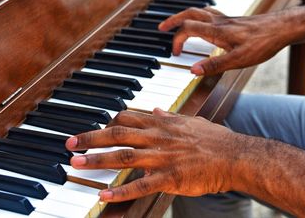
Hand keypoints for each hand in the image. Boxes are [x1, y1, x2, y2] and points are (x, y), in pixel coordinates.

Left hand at [65, 109, 236, 201]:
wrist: (235, 157)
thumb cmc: (214, 139)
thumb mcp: (190, 121)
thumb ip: (170, 116)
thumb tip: (156, 109)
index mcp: (161, 124)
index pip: (127, 118)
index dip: (106, 123)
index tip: (92, 130)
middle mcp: (157, 138)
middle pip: (117, 135)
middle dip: (91, 139)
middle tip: (70, 144)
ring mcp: (162, 158)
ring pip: (123, 157)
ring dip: (98, 160)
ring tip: (77, 164)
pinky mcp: (169, 178)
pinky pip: (141, 185)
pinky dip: (121, 190)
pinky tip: (104, 194)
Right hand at [159, 6, 304, 75]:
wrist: (281, 29)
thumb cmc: (262, 43)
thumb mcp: (237, 60)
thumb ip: (214, 65)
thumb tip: (192, 70)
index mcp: (215, 31)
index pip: (187, 29)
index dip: (177, 40)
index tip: (175, 53)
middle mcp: (218, 22)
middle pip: (189, 14)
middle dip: (173, 20)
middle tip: (162, 27)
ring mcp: (225, 19)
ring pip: (199, 11)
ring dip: (184, 15)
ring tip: (177, 22)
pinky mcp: (232, 20)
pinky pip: (210, 12)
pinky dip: (200, 15)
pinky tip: (203, 22)